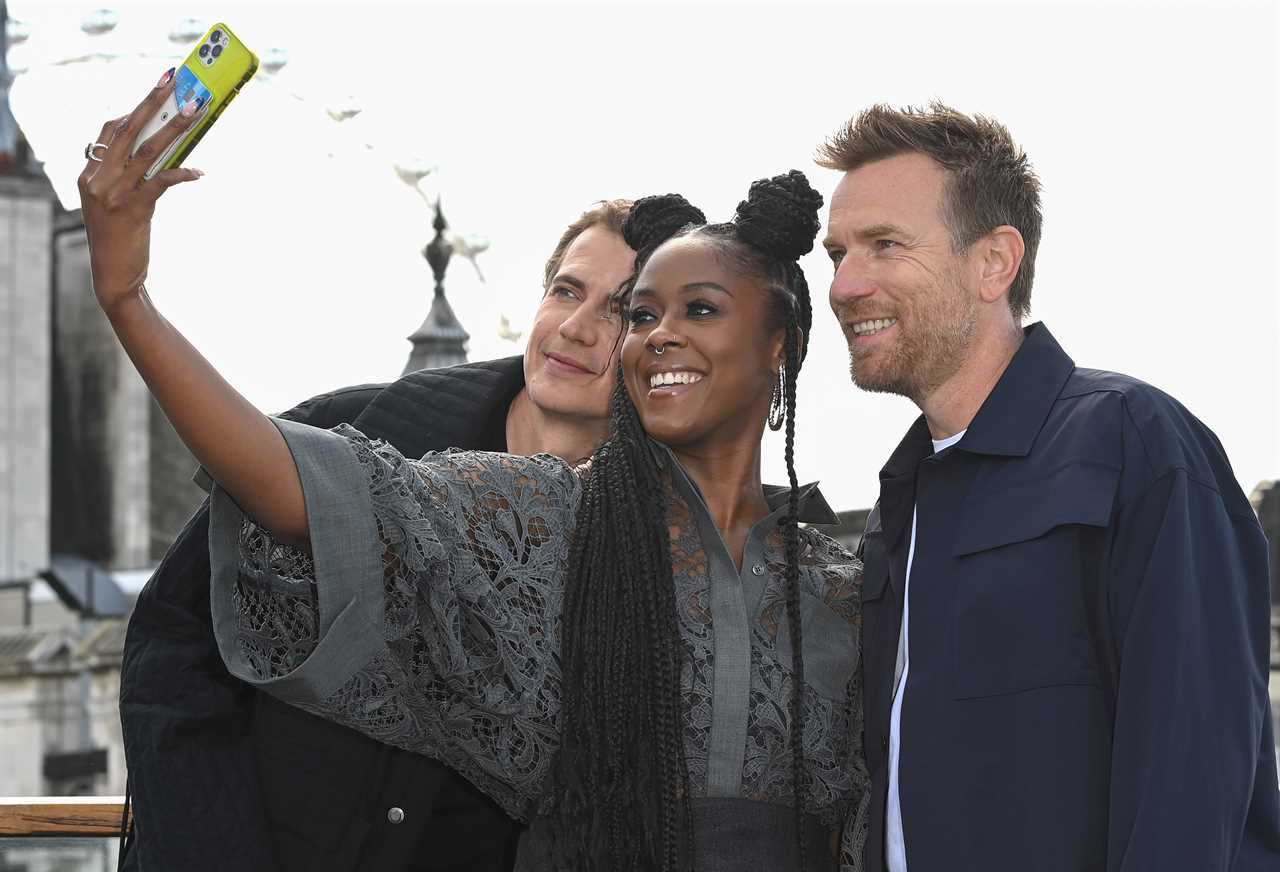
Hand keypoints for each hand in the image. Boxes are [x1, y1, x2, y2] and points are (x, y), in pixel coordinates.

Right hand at [78, 68, 204, 316]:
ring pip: (148, 150)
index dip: (133, 109)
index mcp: (89, 174)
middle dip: (152, 101)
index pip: (109, 131)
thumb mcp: (115, 203)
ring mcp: (113, 194)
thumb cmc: (121, 239)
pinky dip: (181, 173)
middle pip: (127, 129)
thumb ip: (126, 177)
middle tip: (174, 80)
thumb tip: (159, 153)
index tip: (158, 91)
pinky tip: (199, 171)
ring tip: (196, 110)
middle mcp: (97, 179)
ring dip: (175, 127)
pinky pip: (161, 182)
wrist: (114, 276)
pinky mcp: (133, 210)